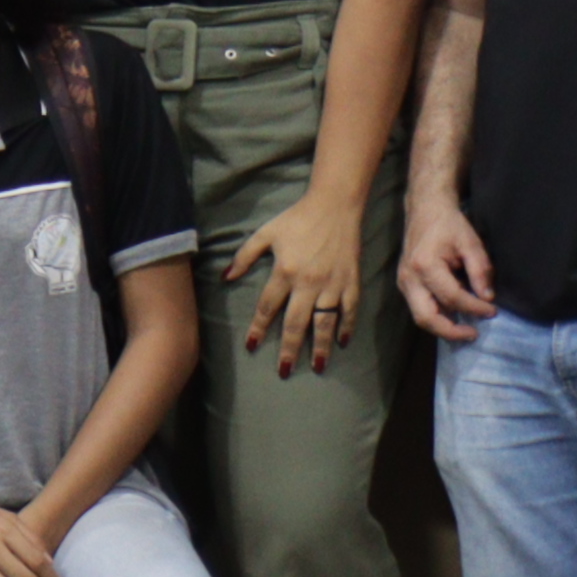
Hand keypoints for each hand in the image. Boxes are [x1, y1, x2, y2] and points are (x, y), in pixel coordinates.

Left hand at [226, 192, 368, 375]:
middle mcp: (309, 283)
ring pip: (325, 322)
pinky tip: (342, 342)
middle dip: (290, 349)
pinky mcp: (351, 281)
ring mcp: (332, 284)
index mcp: (285, 272)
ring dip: (321, 346)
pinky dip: (348, 326)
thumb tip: (225, 278)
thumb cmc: (297, 219)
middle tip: (284, 371)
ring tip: (317, 367)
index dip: (259, 328)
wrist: (335, 205)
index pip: (268, 307)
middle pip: (297, 323)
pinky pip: (350, 309)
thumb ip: (244, 256)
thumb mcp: (265, 233)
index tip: (252, 346)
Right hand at [394, 197, 500, 337]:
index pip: (452, 297)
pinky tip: (455, 316)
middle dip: (451, 331)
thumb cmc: (449, 224)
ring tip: (466, 328)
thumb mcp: (470, 242)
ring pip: (421, 317)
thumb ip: (480, 270)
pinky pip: (420, 308)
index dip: (475, 307)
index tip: (493, 311)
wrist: (425, 210)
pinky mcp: (405, 285)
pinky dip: (438, 316)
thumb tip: (487, 297)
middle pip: (426, 318)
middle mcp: (409, 279)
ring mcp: (404, 283)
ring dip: (444, 327)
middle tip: (474, 334)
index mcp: (424, 266)